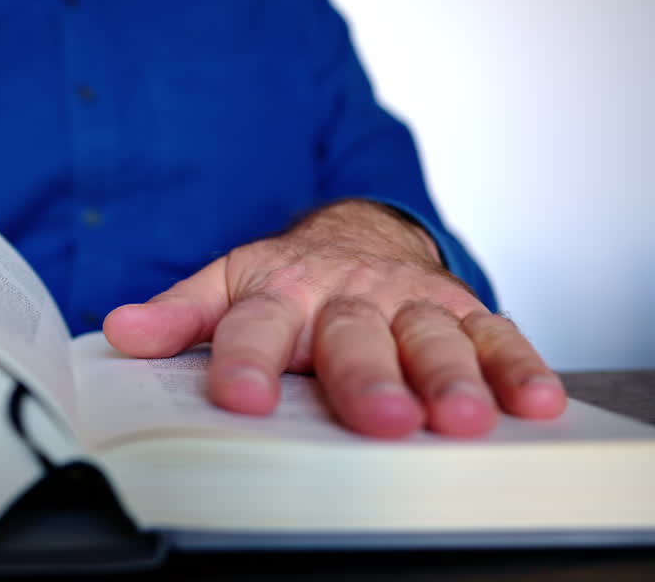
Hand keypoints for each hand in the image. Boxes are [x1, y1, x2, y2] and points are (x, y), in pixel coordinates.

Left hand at [104, 199, 564, 437]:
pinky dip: (519, 365)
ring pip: (431, 336)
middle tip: (380, 419)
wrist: (355, 234)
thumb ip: (180, 313)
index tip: (243, 398)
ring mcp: (408, 301)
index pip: (257, 327)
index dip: (249, 361)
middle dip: (368, 378)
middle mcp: (348, 295)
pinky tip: (536, 402)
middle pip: (354, 337)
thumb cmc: (287, 278)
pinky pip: (496, 334)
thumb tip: (118, 331)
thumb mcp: (228, 284)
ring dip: (451, 376)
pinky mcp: (461, 309)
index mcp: (281, 292)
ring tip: (460, 420)